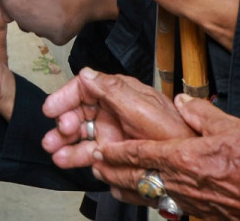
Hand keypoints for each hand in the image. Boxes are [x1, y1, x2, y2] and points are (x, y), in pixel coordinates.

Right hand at [41, 69, 191, 170]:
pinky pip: (89, 152)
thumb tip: (86, 73)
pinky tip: (68, 160)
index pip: (85, 88)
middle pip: (78, 111)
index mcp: (119, 92)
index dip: (65, 97)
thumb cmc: (172, 133)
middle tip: (56, 135)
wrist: (188, 165)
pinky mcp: (113, 151)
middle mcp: (113, 110)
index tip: (51, 109)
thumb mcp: (141, 108)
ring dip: (65, 142)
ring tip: (56, 153)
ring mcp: (112, 131)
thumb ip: (112, 90)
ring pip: (81, 134)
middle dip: (63, 123)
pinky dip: (76, 156)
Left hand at [94, 94, 239, 219]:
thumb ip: (201, 112)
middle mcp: (177, 180)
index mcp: (180, 157)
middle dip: (109, 170)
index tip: (97, 148)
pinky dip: (147, 200)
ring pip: (145, 193)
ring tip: (108, 182)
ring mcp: (186, 199)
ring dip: (123, 186)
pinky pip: (163, 204)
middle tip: (93, 164)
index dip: (114, 151)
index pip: (138, 153)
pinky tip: (147, 197)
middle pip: (133, 177)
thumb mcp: (230, 128)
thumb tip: (182, 99)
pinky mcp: (197, 211)